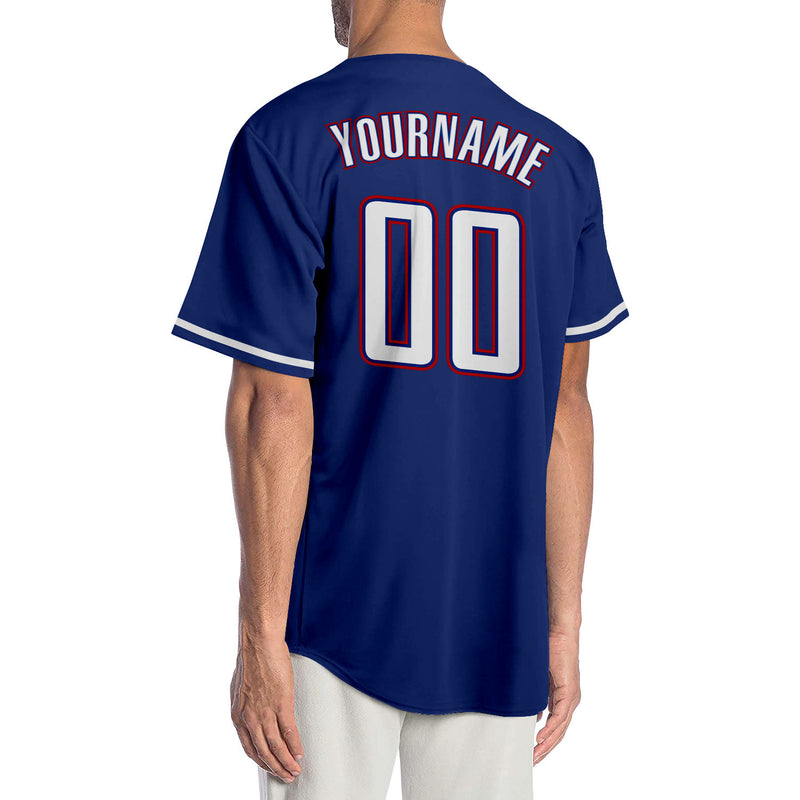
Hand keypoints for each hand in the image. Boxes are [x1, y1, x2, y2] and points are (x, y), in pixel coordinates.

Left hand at [230, 629, 303, 782]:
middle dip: (276, 767)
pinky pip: (289, 732)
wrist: (259, 643)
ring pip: (276, 746)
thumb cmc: (252, 659)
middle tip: (286, 775)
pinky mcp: (281, 703)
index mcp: (238, 715)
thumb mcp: (241, 689)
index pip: (249, 747)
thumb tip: (253, 713)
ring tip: (295, 770)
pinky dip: (295, 746)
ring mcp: (265, 712)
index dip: (261, 761)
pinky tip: (300, 753)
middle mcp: (249, 718)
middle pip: (263, 752)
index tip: (271, 767)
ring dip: (287, 762)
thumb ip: (246, 705)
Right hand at [533, 629, 580, 764]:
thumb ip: (538, 697)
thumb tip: (534, 716)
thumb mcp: (539, 679)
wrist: (559, 632)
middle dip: (545, 749)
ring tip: (535, 755)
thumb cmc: (548, 648)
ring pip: (560, 727)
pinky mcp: (569, 691)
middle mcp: (570, 700)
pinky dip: (550, 728)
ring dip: (547, 743)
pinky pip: (560, 715)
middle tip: (532, 761)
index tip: (533, 752)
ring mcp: (571, 697)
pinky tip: (540, 737)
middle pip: (559, 732)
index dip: (545, 741)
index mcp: (563, 697)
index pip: (555, 726)